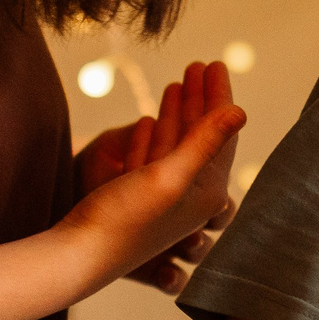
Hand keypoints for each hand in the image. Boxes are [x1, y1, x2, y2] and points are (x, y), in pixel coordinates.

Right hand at [66, 61, 244, 293]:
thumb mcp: (168, 177)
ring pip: (177, 146)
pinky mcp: (139, 202)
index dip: (219, 97)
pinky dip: (155, 136)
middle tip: (201, 64)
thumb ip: (205, 143)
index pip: (220, 134)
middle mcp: (191, 197)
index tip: (217, 63)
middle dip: (201, 100)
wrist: (76, 256)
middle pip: (202, 138)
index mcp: (206, 192)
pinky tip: (150, 119)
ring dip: (178, 113)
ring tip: (179, 82)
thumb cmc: (123, 220)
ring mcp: (164, 200)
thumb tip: (242, 112)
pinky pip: (153, 161)